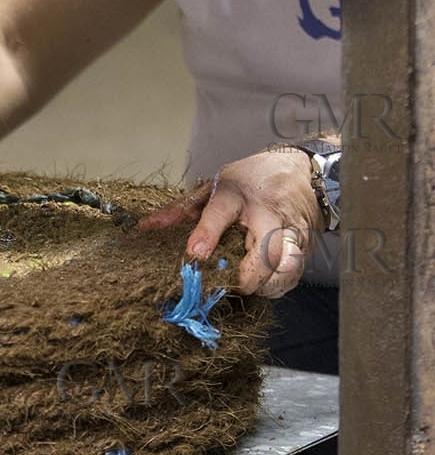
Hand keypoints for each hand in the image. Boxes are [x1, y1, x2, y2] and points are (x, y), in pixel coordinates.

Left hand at [137, 149, 322, 297]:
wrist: (303, 170)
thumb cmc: (253, 179)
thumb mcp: (214, 186)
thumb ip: (182, 210)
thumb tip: (148, 227)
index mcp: (237, 194)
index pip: (220, 212)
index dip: (206, 235)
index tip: (195, 255)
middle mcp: (267, 213)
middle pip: (265, 251)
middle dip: (246, 277)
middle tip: (227, 283)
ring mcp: (290, 230)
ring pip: (285, 267)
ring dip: (265, 285)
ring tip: (247, 284)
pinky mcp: (305, 244)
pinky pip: (294, 273)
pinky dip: (278, 285)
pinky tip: (264, 283)